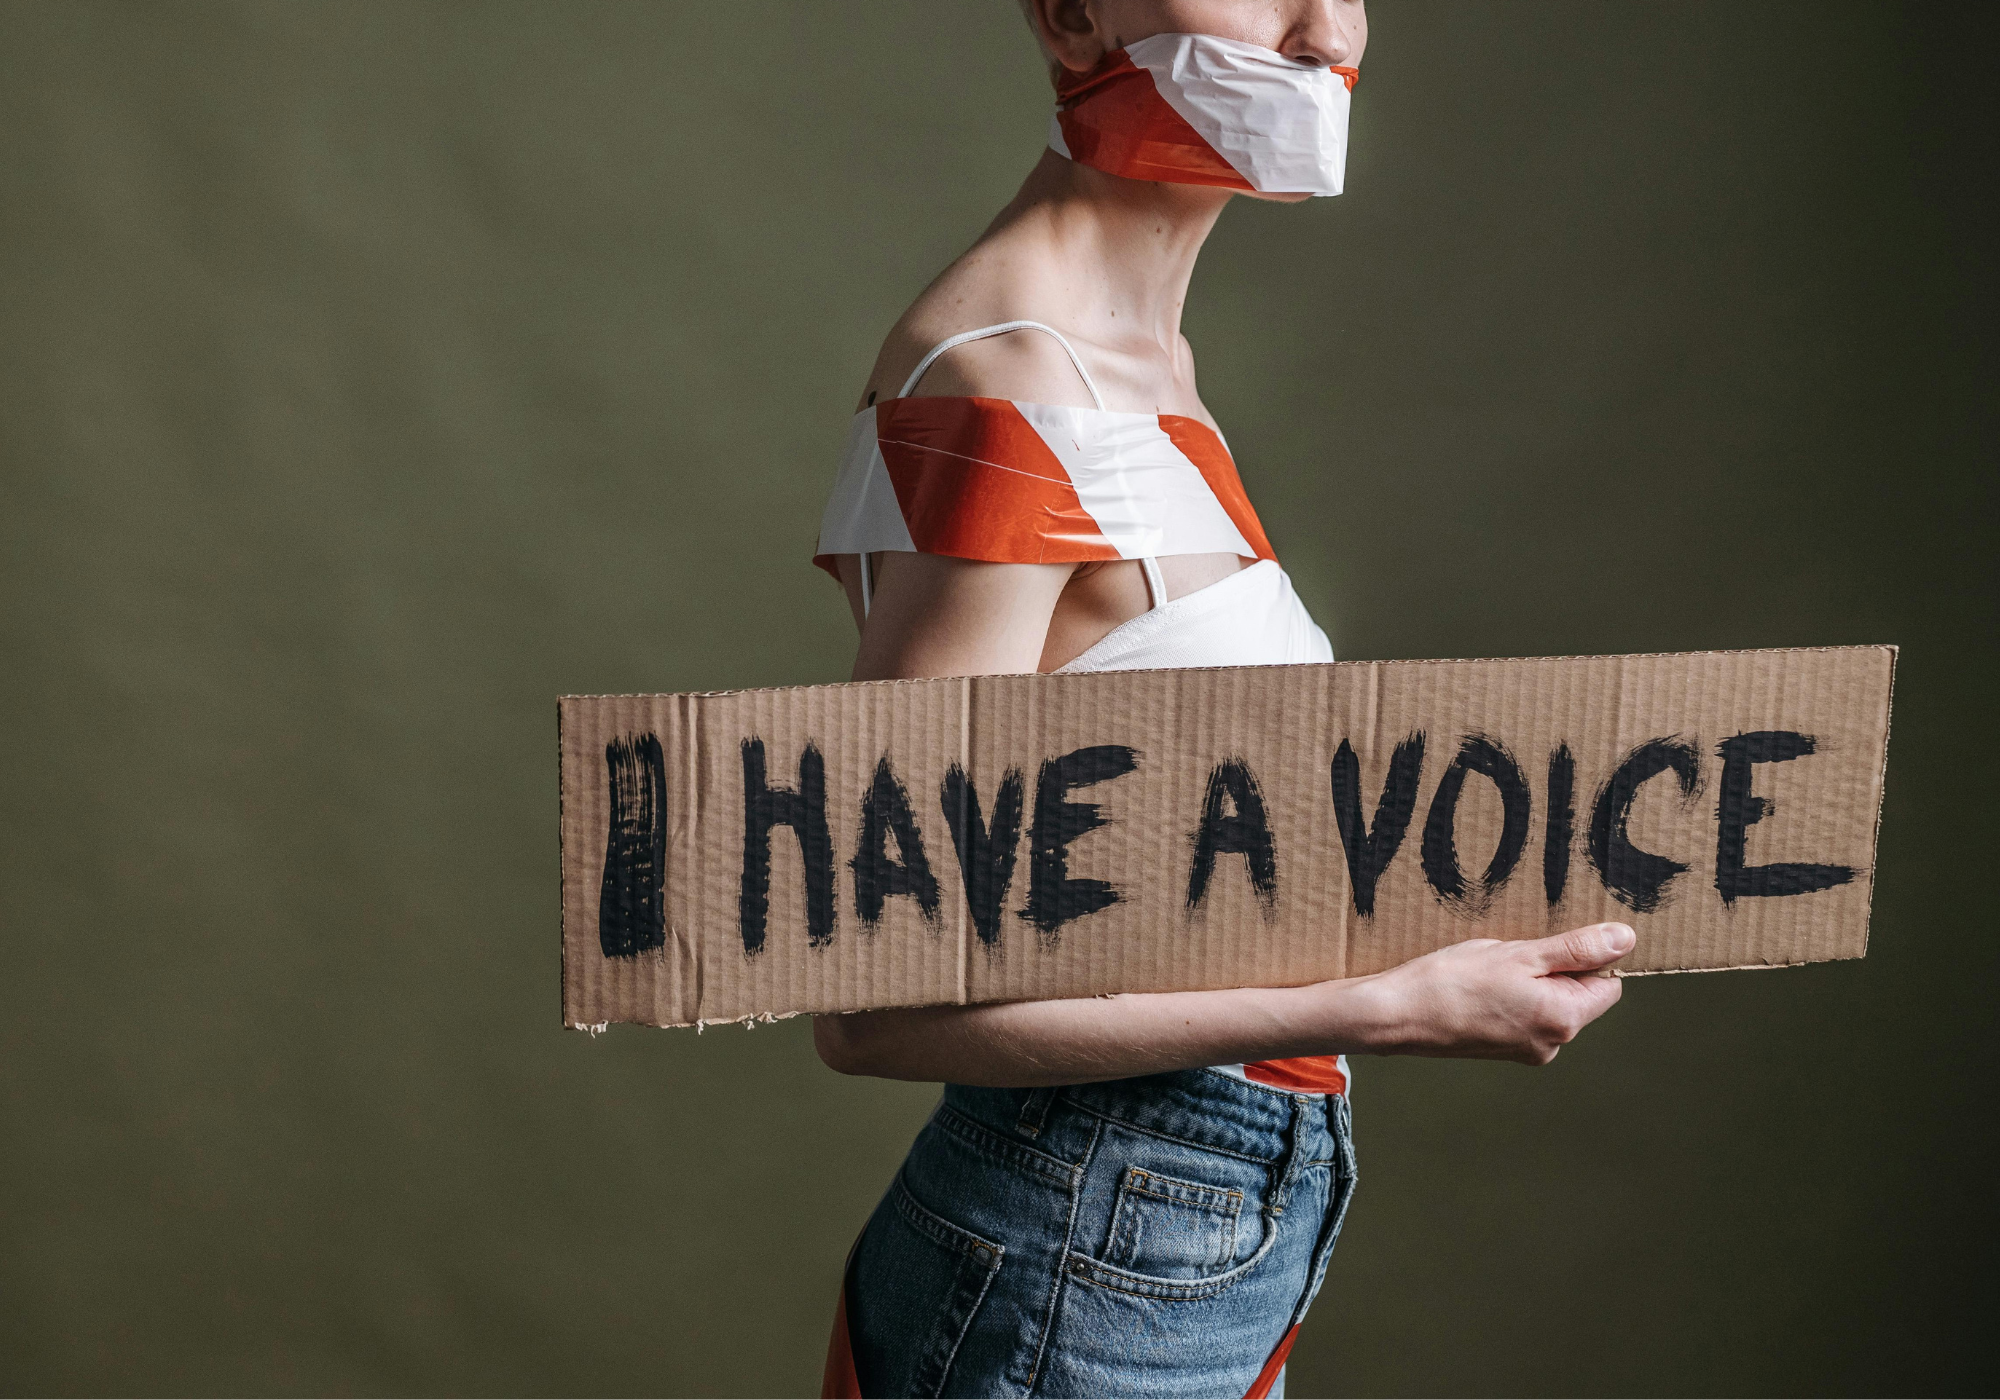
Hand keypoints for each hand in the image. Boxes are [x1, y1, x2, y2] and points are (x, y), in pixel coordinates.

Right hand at [1354, 923, 1634, 1064]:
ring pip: (1548, 1004)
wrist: (1397, 1015)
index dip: (1584, 957)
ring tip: (1489, 968)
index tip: (1547, 943)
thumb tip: (1626, 940)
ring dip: (1529, 981)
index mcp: (1564, 1019)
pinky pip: (1523, 1015)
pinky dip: (1510, 996)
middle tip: (1513, 953)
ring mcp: (1526, 1051)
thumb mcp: (1520, 953)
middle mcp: (1552, 1044)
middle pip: (1577, 995)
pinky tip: (1478, 985)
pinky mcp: (1502, 1050)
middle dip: (1552, 969)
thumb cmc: (1454, 981)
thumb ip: (1577, 949)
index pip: (1607, 984)